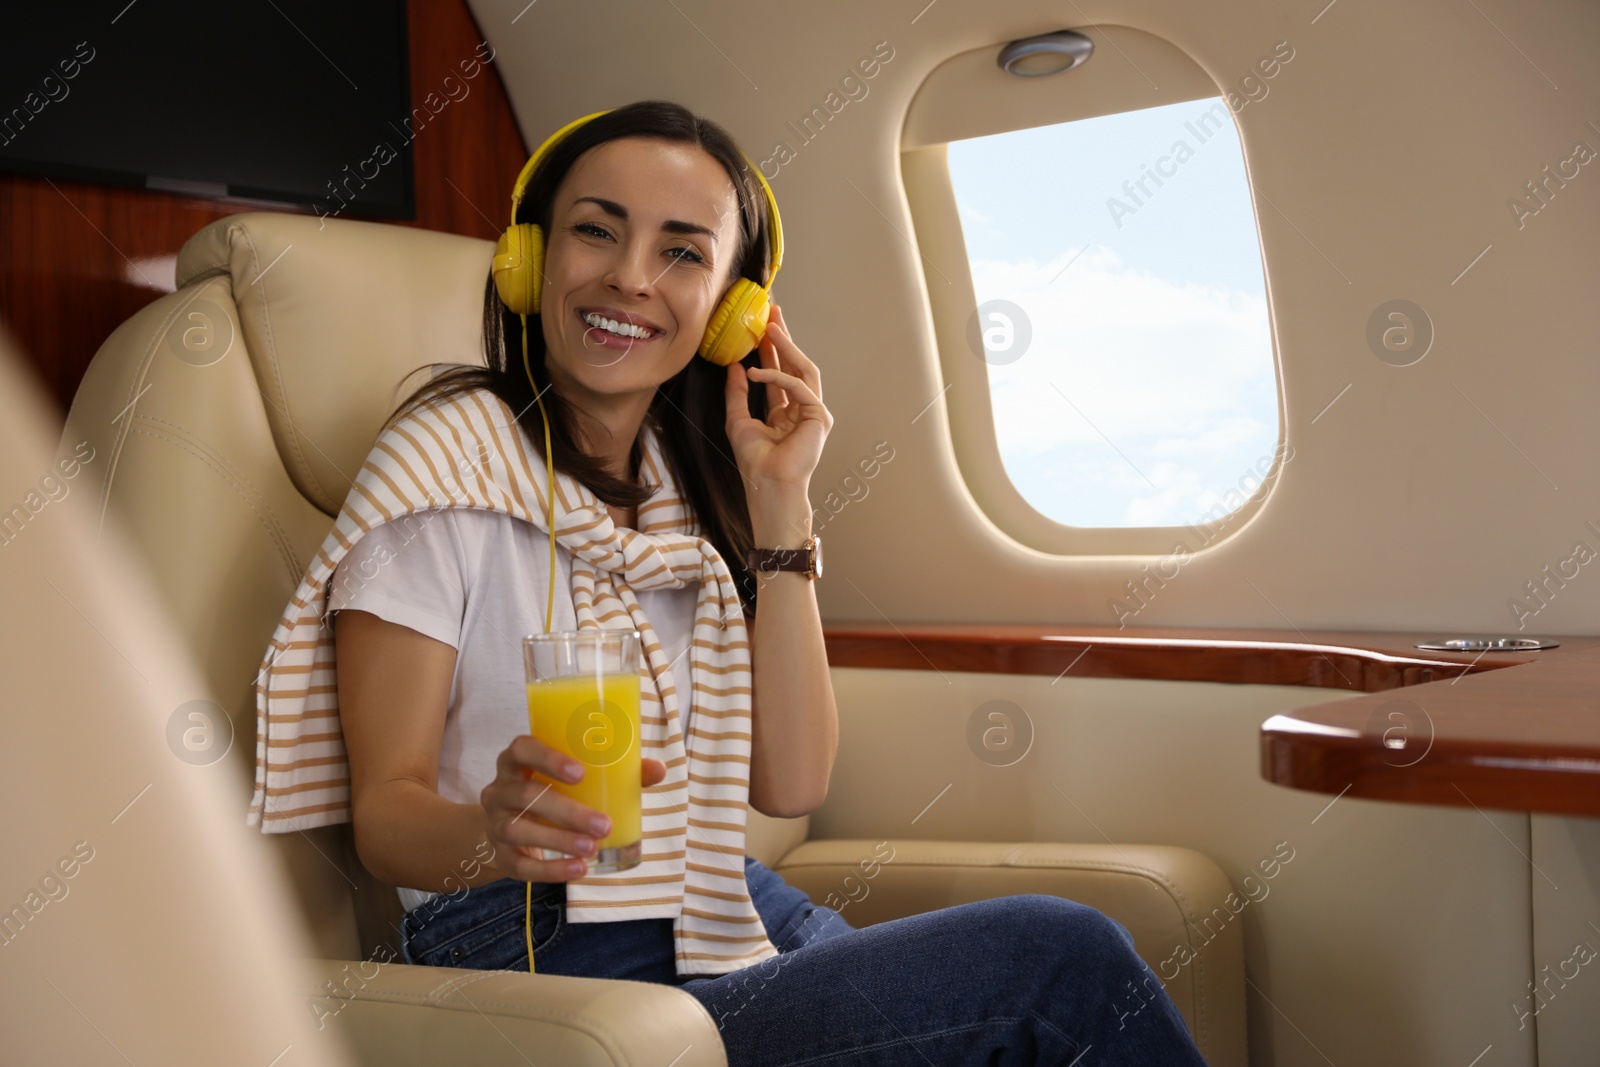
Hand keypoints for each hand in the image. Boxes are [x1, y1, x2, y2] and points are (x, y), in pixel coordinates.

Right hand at [481, 735, 665, 881]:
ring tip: (592, 848)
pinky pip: (519, 865)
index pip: (522, 749)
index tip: (581, 773)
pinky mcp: (500, 854)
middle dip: (567, 811)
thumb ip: (614, 771)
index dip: (548, 758)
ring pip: (519, 830)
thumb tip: (657, 769)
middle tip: (604, 825)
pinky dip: (550, 870)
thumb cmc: (552, 790)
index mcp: (517, 761)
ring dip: (558, 840)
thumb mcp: (574, 778)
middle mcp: (500, 789)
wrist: (509, 825)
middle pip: (526, 794)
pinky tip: (577, 869)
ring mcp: (495, 822)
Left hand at [725, 304, 832, 489]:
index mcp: (787, 413)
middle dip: (784, 339)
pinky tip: (756, 372)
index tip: (763, 327)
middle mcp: (803, 410)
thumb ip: (737, 392)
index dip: (773, 350)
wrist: (767, 484)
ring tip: (771, 328)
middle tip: (773, 313)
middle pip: (795, 366)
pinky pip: (799, 387)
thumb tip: (734, 365)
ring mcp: (814, 413)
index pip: (781, 373)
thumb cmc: (755, 462)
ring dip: (787, 347)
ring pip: (803, 370)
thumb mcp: (738, 419)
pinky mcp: (820, 417)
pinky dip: (778, 377)